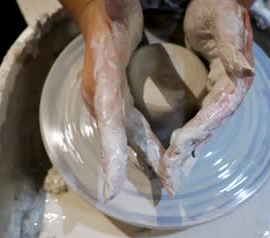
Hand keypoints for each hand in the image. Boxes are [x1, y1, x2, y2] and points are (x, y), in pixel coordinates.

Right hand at [76, 0, 173, 199]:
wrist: (102, 13)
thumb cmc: (109, 11)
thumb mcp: (114, 16)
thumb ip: (115, 21)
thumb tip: (119, 55)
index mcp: (100, 80)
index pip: (107, 120)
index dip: (110, 154)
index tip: (112, 188)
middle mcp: (100, 97)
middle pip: (121, 137)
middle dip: (137, 166)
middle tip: (167, 187)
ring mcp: (106, 100)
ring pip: (128, 135)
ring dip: (148, 157)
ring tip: (170, 179)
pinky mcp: (116, 99)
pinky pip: (132, 126)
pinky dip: (146, 143)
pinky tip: (159, 155)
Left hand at [164, 0, 254, 178]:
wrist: (218, 2)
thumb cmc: (221, 9)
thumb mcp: (226, 25)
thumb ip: (233, 50)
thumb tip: (243, 73)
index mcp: (238, 79)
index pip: (219, 112)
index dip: (200, 130)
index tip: (179, 146)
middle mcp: (231, 90)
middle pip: (211, 125)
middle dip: (191, 146)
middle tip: (171, 166)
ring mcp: (221, 91)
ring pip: (206, 125)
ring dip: (190, 145)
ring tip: (172, 163)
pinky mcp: (210, 89)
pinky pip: (200, 116)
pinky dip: (191, 133)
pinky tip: (179, 145)